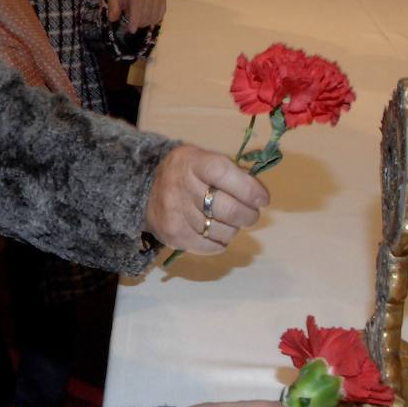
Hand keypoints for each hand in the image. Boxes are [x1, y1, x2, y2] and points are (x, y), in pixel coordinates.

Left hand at [107, 0, 166, 30]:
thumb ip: (113, 8)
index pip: (137, 4)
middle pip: (146, 11)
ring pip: (154, 14)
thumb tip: (113, 18)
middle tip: (131, 26)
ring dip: (145, 23)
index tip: (131, 30)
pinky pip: (160, 14)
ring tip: (137, 21)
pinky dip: (153, 21)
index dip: (135, 18)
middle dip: (138, 23)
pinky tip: (145, 20)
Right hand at [143, 144, 268, 253]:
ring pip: (222, 230)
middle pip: (227, 209)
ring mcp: (175, 213)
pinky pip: (210, 246)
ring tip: (229, 222)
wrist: (144, 189)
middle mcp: (181, 186)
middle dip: (248, 215)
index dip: (249, 189)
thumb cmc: (187, 173)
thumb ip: (232, 174)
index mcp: (193, 162)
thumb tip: (259, 197)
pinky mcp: (174, 235)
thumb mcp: (204, 160)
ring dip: (233, 229)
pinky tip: (217, 233)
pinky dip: (220, 242)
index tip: (262, 199)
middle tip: (251, 215)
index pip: (224, 174)